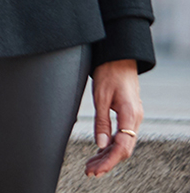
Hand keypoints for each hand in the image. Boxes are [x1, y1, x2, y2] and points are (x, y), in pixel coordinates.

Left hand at [85, 59, 142, 177]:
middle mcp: (135, 118)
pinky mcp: (129, 113)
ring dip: (107, 155)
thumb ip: (102, 121)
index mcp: (130, 114)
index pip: (122, 147)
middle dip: (106, 162)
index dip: (108, 162)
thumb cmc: (109, 70)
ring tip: (91, 164)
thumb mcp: (101, 95)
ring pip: (123, 143)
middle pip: (123, 149)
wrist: (119, 54)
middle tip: (89, 171)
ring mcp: (134, 116)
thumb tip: (101, 145)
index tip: (95, 170)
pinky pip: (122, 135)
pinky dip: (111, 145)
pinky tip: (100, 150)